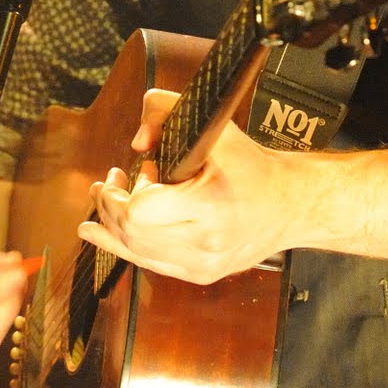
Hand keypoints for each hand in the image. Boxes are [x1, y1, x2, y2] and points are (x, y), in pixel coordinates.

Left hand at [77, 87, 300, 285]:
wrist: (288, 205)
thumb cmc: (253, 167)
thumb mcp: (217, 128)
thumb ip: (167, 112)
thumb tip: (136, 142)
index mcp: (211, 207)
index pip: (142, 211)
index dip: (130, 191)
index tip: (144, 170)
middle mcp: (205, 244)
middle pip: (131, 232)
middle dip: (110, 204)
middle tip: (110, 180)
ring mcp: (201, 265)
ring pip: (134, 251)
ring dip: (111, 223)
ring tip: (106, 197)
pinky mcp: (198, 275)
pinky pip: (147, 263)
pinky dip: (122, 243)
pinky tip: (99, 232)